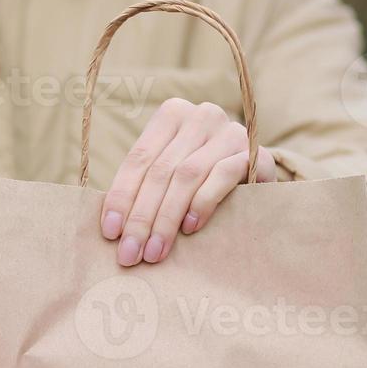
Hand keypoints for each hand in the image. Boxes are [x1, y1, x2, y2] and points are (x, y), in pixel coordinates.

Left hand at [100, 98, 277, 265]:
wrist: (257, 174)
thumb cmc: (203, 179)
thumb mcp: (170, 174)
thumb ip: (145, 188)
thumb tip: (112, 229)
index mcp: (171, 115)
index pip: (138, 158)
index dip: (121, 197)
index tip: (109, 233)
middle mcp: (200, 116)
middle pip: (160, 171)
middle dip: (141, 217)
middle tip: (130, 252)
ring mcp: (228, 131)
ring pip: (186, 175)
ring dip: (167, 218)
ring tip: (155, 250)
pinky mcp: (253, 151)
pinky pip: (222, 176)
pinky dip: (202, 203)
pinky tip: (190, 228)